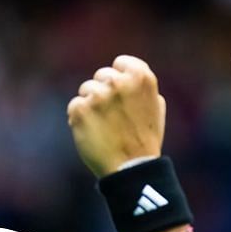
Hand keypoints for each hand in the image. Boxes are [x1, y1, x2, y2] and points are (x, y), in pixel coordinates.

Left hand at [66, 54, 166, 176]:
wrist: (130, 168)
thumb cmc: (145, 139)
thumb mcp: (155, 106)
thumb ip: (141, 86)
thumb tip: (128, 74)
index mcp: (140, 77)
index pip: (120, 62)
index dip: (120, 78)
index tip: (122, 95)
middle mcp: (118, 82)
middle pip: (101, 76)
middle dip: (104, 92)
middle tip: (113, 116)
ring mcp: (98, 95)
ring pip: (86, 90)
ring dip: (91, 105)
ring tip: (104, 125)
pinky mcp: (80, 109)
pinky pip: (74, 106)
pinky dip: (79, 118)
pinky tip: (93, 132)